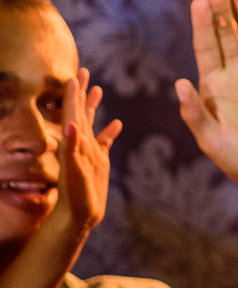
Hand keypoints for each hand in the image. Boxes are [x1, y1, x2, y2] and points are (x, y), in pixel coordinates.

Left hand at [42, 68, 122, 241]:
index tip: (75, 75)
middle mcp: (79, 143)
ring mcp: (89, 151)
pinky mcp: (98, 161)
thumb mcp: (74, 172)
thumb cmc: (75, 196)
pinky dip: (109, 131)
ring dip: (92, 106)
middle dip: (81, 92)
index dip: (73, 94)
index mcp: (73, 142)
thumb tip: (71, 124)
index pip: (72, 112)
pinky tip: (117, 123)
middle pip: (79, 111)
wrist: (79, 216)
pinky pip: (104, 141)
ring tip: (97, 89)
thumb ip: (71, 148)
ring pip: (90, 122)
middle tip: (83, 71)